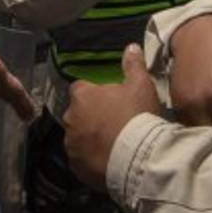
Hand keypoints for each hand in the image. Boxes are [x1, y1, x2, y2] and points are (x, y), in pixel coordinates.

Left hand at [63, 44, 160, 190]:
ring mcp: (71, 144)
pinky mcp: (75, 166)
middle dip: (88, 116)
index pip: (80, 88)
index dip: (93, 93)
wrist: (137, 157)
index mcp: (82, 96)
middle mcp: (70, 118)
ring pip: (77, 137)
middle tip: (111, 122)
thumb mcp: (141, 86)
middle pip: (77, 113)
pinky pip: (80, 159)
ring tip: (109, 143)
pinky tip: (106, 159)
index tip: (107, 100)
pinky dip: (89, 158)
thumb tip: (130, 46)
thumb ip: (133, 65)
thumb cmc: (137, 116)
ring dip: (88, 137)